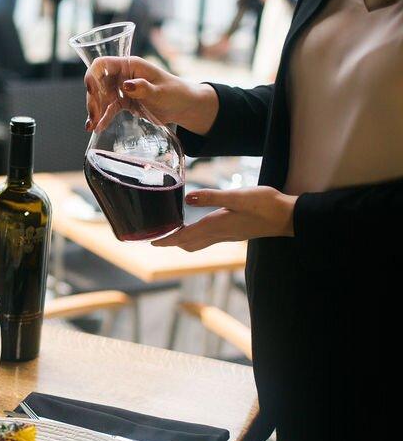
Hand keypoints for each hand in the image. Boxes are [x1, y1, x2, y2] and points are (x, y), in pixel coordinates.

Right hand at [84, 56, 218, 134]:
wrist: (183, 107)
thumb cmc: (175, 94)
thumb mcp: (160, 92)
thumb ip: (143, 88)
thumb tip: (125, 85)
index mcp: (130, 65)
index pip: (103, 64)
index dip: (93, 75)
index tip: (91, 91)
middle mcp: (123, 75)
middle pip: (97, 83)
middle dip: (93, 99)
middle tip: (93, 117)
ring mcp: (122, 88)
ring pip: (100, 97)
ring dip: (95, 111)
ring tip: (91, 126)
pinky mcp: (123, 102)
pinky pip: (109, 109)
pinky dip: (102, 118)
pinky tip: (97, 128)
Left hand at [151, 187, 296, 251]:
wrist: (289, 216)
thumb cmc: (265, 205)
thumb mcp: (237, 197)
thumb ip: (212, 197)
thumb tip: (188, 199)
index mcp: (216, 226)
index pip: (184, 237)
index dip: (167, 240)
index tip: (151, 243)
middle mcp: (219, 234)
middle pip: (188, 244)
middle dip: (171, 243)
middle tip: (156, 238)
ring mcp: (227, 236)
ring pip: (198, 244)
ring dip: (183, 241)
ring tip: (171, 235)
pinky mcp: (234, 233)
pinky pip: (208, 240)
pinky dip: (196, 237)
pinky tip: (197, 229)